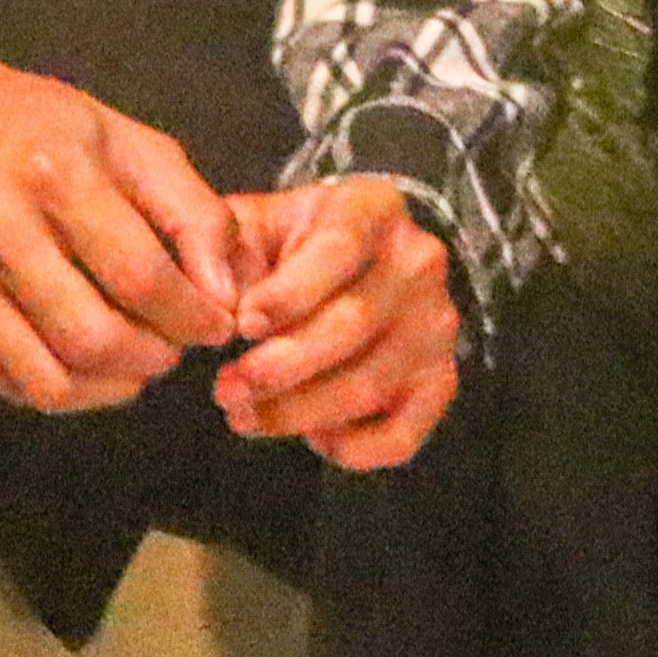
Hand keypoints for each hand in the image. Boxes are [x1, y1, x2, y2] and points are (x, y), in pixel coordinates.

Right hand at [0, 47, 238, 414]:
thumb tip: (225, 296)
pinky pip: (11, 385)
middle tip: (177, 345)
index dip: (192, 315)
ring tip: (138, 359)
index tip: (218, 323)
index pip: (140, 277)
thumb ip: (193, 214)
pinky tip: (90, 361)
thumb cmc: (47, 131)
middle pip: (94, 339)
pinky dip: (67, 389)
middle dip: (155, 357)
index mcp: (56, 175)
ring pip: (51, 380)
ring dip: (114, 386)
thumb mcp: (134, 143)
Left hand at [209, 177, 460, 470]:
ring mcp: (435, 325)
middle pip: (353, 324)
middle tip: (226, 388)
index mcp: (374, 209)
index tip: (241, 323)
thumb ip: (222, 250)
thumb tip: (216, 305)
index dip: (289, 293)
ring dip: (297, 412)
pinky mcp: (440, 380)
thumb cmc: (286, 250)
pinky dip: (351, 447)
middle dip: (280, 367)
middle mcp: (418, 262)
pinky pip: (402, 433)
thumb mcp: (251, 226)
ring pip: (368, 384)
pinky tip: (310, 437)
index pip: (339, 248)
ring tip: (243, 414)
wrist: (345, 269)